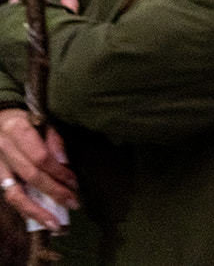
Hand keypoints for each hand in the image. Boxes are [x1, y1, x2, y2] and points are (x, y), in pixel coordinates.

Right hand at [0, 108, 77, 230]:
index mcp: (16, 130)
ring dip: (37, 211)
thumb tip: (65, 163)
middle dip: (54, 192)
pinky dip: (26, 209)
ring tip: (55, 224)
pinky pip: (10, 197)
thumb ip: (54, 140)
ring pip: (14, 194)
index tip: (74, 182)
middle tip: (73, 203)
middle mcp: (3, 149)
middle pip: (30, 176)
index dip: (59, 172)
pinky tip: (40, 218)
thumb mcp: (41, 121)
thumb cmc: (25, 121)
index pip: (40, 157)